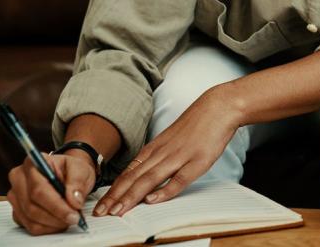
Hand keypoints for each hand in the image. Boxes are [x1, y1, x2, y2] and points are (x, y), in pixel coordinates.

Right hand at [6, 151, 94, 234]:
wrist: (67, 173)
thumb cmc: (70, 169)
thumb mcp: (80, 168)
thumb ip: (77, 181)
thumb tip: (73, 201)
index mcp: (32, 163)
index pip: (39, 190)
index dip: (56, 206)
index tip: (72, 214)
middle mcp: (18, 179)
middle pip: (31, 206)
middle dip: (56, 217)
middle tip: (75, 218)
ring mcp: (15, 196)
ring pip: (30, 219)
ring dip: (52, 224)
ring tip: (69, 218)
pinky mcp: (17, 211)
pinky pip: (29, 226)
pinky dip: (47, 228)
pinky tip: (59, 221)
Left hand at [93, 84, 240, 216]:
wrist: (218, 107)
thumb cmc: (196, 124)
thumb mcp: (171, 139)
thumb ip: (158, 156)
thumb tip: (144, 174)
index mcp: (155, 148)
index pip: (128, 173)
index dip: (113, 190)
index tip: (101, 205)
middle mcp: (162, 153)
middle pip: (134, 178)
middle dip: (115, 197)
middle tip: (101, 212)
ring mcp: (179, 156)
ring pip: (150, 179)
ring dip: (131, 196)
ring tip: (118, 211)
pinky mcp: (197, 161)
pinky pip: (179, 179)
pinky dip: (165, 190)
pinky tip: (153, 200)